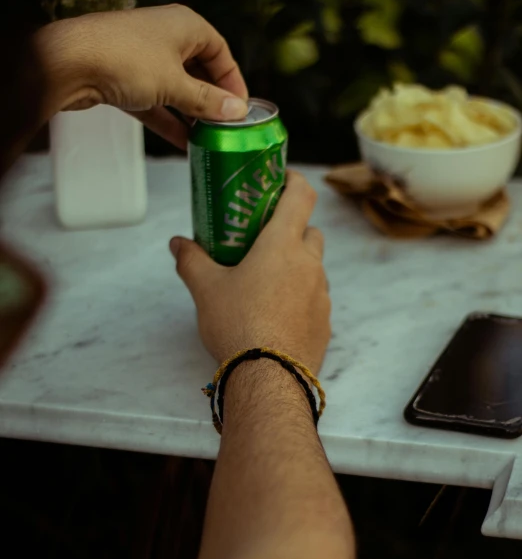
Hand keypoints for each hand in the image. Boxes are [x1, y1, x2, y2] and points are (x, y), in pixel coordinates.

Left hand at [36, 5, 247, 147]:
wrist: (69, 63)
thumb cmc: (125, 59)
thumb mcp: (175, 84)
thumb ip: (207, 101)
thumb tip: (237, 112)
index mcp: (185, 26)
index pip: (220, 52)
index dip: (233, 81)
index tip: (242, 109)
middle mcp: (166, 38)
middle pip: (199, 72)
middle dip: (212, 102)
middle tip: (226, 128)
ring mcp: (144, 59)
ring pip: (177, 90)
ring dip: (191, 115)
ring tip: (208, 141)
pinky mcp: (127, 80)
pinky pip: (157, 103)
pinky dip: (169, 121)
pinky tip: (183, 144)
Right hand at [170, 171, 330, 375]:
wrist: (268, 378)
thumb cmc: (237, 324)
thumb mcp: (206, 289)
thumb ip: (192, 260)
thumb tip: (178, 243)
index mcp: (283, 245)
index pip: (302, 195)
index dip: (293, 181)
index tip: (280, 180)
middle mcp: (310, 265)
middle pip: (310, 232)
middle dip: (291, 230)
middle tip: (264, 241)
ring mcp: (322, 295)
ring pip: (314, 268)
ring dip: (296, 266)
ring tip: (266, 283)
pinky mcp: (325, 323)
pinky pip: (315, 300)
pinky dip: (300, 298)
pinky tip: (276, 315)